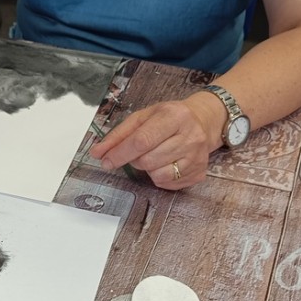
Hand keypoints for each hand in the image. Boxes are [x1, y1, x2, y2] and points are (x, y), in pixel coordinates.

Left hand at [89, 95, 225, 189]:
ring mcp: (197, 156)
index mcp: (174, 116)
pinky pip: (168, 184)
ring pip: (157, 174)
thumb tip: (97, 153)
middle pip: (147, 160)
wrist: (203, 121)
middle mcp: (190, 136)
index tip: (105, 161)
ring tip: (154, 155)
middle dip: (134, 160)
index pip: (142, 140)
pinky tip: (165, 163)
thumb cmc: (168, 118)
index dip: (120, 154)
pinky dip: (159, 176)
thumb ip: (118, 135)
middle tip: (137, 152)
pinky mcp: (199, 173)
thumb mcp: (142, 117)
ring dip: (147, 169)